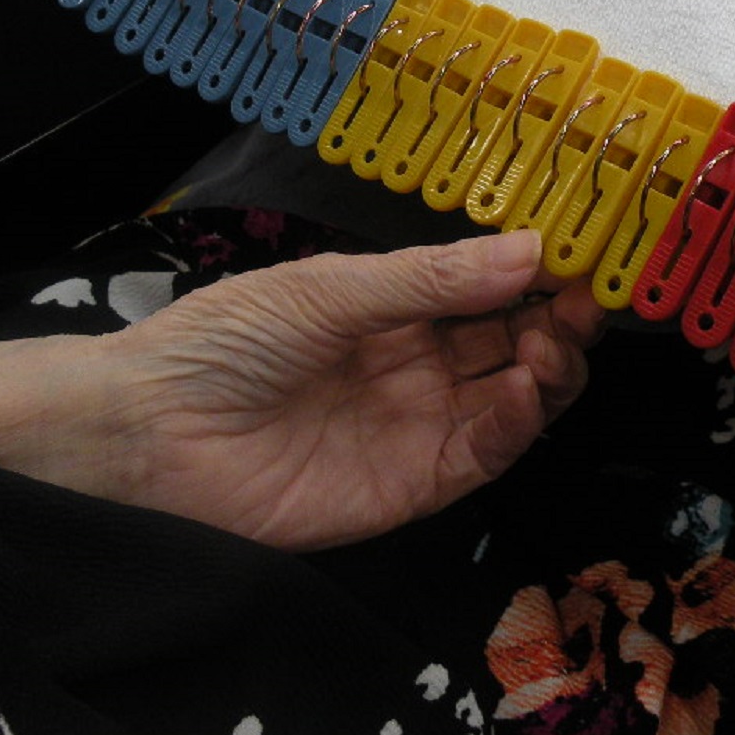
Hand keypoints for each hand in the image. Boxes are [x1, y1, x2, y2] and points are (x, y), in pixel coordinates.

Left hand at [57, 229, 601, 549]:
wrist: (152, 430)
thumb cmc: (226, 340)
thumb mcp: (331, 289)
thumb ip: (431, 278)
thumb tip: (530, 249)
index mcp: (395, 307)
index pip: (490, 289)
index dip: (539, 275)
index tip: (582, 256)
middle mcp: (417, 365)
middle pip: (516, 343)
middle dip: (558, 321)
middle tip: (581, 303)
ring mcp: (418, 426)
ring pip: (515, 399)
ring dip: (548, 369)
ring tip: (553, 343)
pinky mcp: (413, 486)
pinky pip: (482, 455)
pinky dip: (516, 424)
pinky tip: (526, 388)